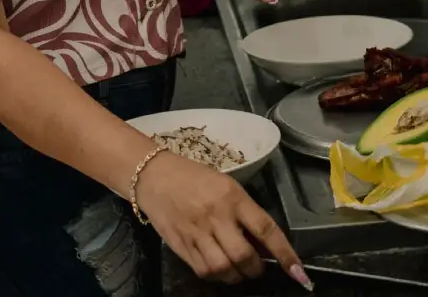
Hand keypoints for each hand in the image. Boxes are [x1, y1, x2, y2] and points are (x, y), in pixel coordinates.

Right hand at [136, 151, 310, 288]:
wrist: (151, 174)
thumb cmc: (193, 177)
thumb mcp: (224, 186)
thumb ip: (244, 213)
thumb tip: (264, 245)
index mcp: (230, 196)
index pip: (265, 228)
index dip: (285, 254)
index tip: (299, 274)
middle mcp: (214, 215)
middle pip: (244, 256)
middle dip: (255, 269)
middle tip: (254, 265)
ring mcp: (195, 231)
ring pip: (224, 269)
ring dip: (236, 275)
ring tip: (235, 268)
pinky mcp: (180, 244)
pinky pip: (203, 271)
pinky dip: (216, 275)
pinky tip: (216, 266)